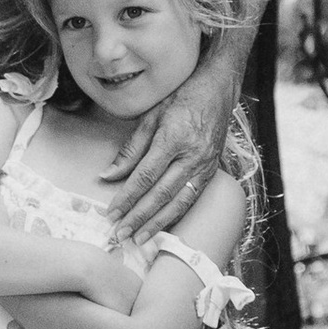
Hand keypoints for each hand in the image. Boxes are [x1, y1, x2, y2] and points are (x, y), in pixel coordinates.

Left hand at [104, 50, 236, 241]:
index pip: (145, 177)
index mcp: (174, 139)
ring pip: (179, 202)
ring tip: (140, 239)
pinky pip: (192, 198)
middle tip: (121, 234)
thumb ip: (130, 149)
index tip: (111, 213)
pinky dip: (176, 215)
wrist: (218, 89)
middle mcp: (192, 156)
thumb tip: (108, 175)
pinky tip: (163, 226)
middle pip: (161, 194)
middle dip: (139, 217)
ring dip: (158, 224)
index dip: (127, 197)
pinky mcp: (212, 171)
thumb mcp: (151, 115)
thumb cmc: (181, 96)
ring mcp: (205, 166)